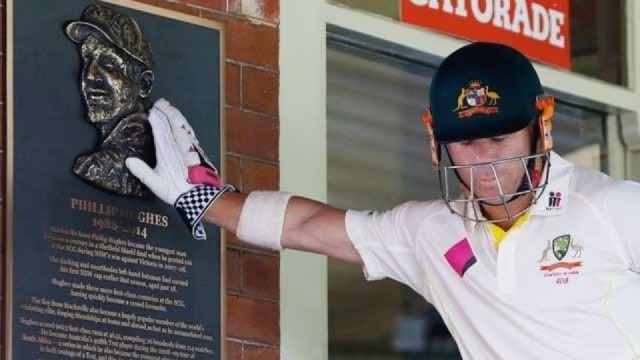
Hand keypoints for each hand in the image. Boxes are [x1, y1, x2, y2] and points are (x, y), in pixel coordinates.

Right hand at [126, 98, 234, 239]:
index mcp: (166, 150)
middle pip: (172, 123)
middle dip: (166, 111)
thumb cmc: (175, 189)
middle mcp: (178, 144)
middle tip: (160, 102)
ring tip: (169, 106)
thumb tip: (128, 160)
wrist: (198, 195)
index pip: (161, 129)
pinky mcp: (195, 149)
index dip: (157, 118)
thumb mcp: (155, 183)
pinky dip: (183, 123)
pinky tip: (181, 121)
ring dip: (175, 114)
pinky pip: (189, 131)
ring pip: (182, 125)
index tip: (152, 109)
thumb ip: (142, 171)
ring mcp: (188, 145)